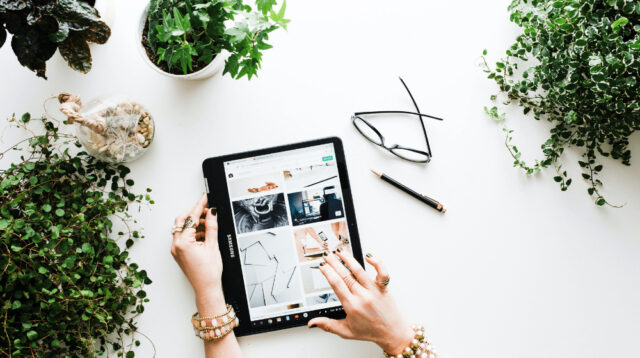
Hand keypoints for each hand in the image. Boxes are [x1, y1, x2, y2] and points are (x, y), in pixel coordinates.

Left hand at [171, 194, 224, 313]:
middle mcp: (176, 245)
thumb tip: (212, 213)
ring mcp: (176, 250)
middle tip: (207, 210)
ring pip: (182, 228)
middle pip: (181, 221)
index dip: (199, 206)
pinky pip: (183, 237)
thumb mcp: (213, 246)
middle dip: (194, 214)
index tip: (205, 198)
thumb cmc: (209, 273)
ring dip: (194, 224)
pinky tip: (204, 234)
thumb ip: (211, 226)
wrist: (206, 288)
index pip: (191, 218)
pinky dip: (193, 233)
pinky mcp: (179, 253)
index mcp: (183, 243)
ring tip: (208, 225)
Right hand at [308, 251, 413, 354]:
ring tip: (340, 251)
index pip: (336, 284)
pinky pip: (382, 273)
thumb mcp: (346, 332)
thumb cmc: (371, 332)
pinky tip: (368, 256)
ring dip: (349, 259)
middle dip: (334, 262)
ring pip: (359, 271)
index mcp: (352, 306)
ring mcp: (374, 291)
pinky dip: (377, 263)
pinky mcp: (383, 288)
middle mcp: (362, 296)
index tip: (322, 266)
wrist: (392, 333)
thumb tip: (313, 323)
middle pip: (345, 275)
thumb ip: (328, 326)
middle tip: (327, 255)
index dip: (328, 273)